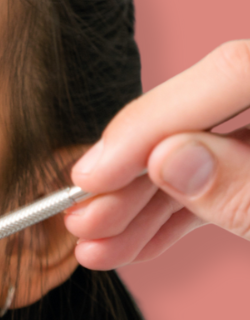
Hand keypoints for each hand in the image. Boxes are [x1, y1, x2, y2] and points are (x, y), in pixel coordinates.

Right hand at [66, 40, 249, 267]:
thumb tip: (167, 159)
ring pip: (203, 155)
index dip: (152, 121)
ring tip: (97, 246)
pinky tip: (132, 244)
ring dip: (141, 206)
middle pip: (201, 114)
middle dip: (135, 173)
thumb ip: (242, 186)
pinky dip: (174, 217)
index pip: (230, 73)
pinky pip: (218, 184)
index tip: (95, 174)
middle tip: (85, 217)